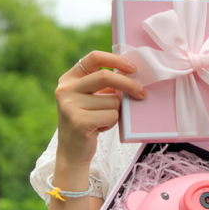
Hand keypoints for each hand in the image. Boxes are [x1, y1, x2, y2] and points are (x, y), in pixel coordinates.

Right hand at [55, 50, 146, 165]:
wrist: (72, 151)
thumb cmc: (89, 121)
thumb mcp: (93, 98)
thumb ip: (106, 85)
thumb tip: (134, 75)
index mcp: (69, 79)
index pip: (94, 58)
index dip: (116, 60)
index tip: (133, 68)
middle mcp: (65, 89)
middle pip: (105, 76)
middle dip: (129, 84)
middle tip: (142, 93)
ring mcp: (70, 105)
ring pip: (112, 100)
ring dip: (116, 111)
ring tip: (102, 120)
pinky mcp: (79, 121)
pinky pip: (111, 115)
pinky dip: (112, 122)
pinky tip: (100, 128)